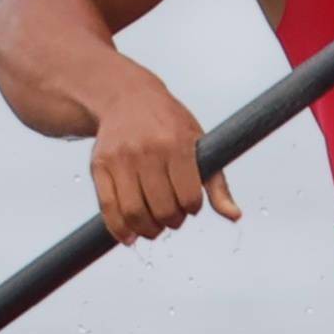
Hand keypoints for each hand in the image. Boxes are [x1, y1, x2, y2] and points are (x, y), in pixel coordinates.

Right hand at [87, 64, 242, 242]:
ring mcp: (120, 159)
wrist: (127, 98)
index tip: (190, 204)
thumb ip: (217, 183)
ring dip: (148, 230)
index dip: (192, 208)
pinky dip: (119, 229)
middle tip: (172, 217)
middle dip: (171, 222)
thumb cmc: (169, 124)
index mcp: (177, 145)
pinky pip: (107, 207)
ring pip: (134, 213)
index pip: (189, 197)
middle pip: (162, 209)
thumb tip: (234, 216)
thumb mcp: (200, 143)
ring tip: (154, 226)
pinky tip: (129, 236)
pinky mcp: (99, 166)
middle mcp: (147, 151)